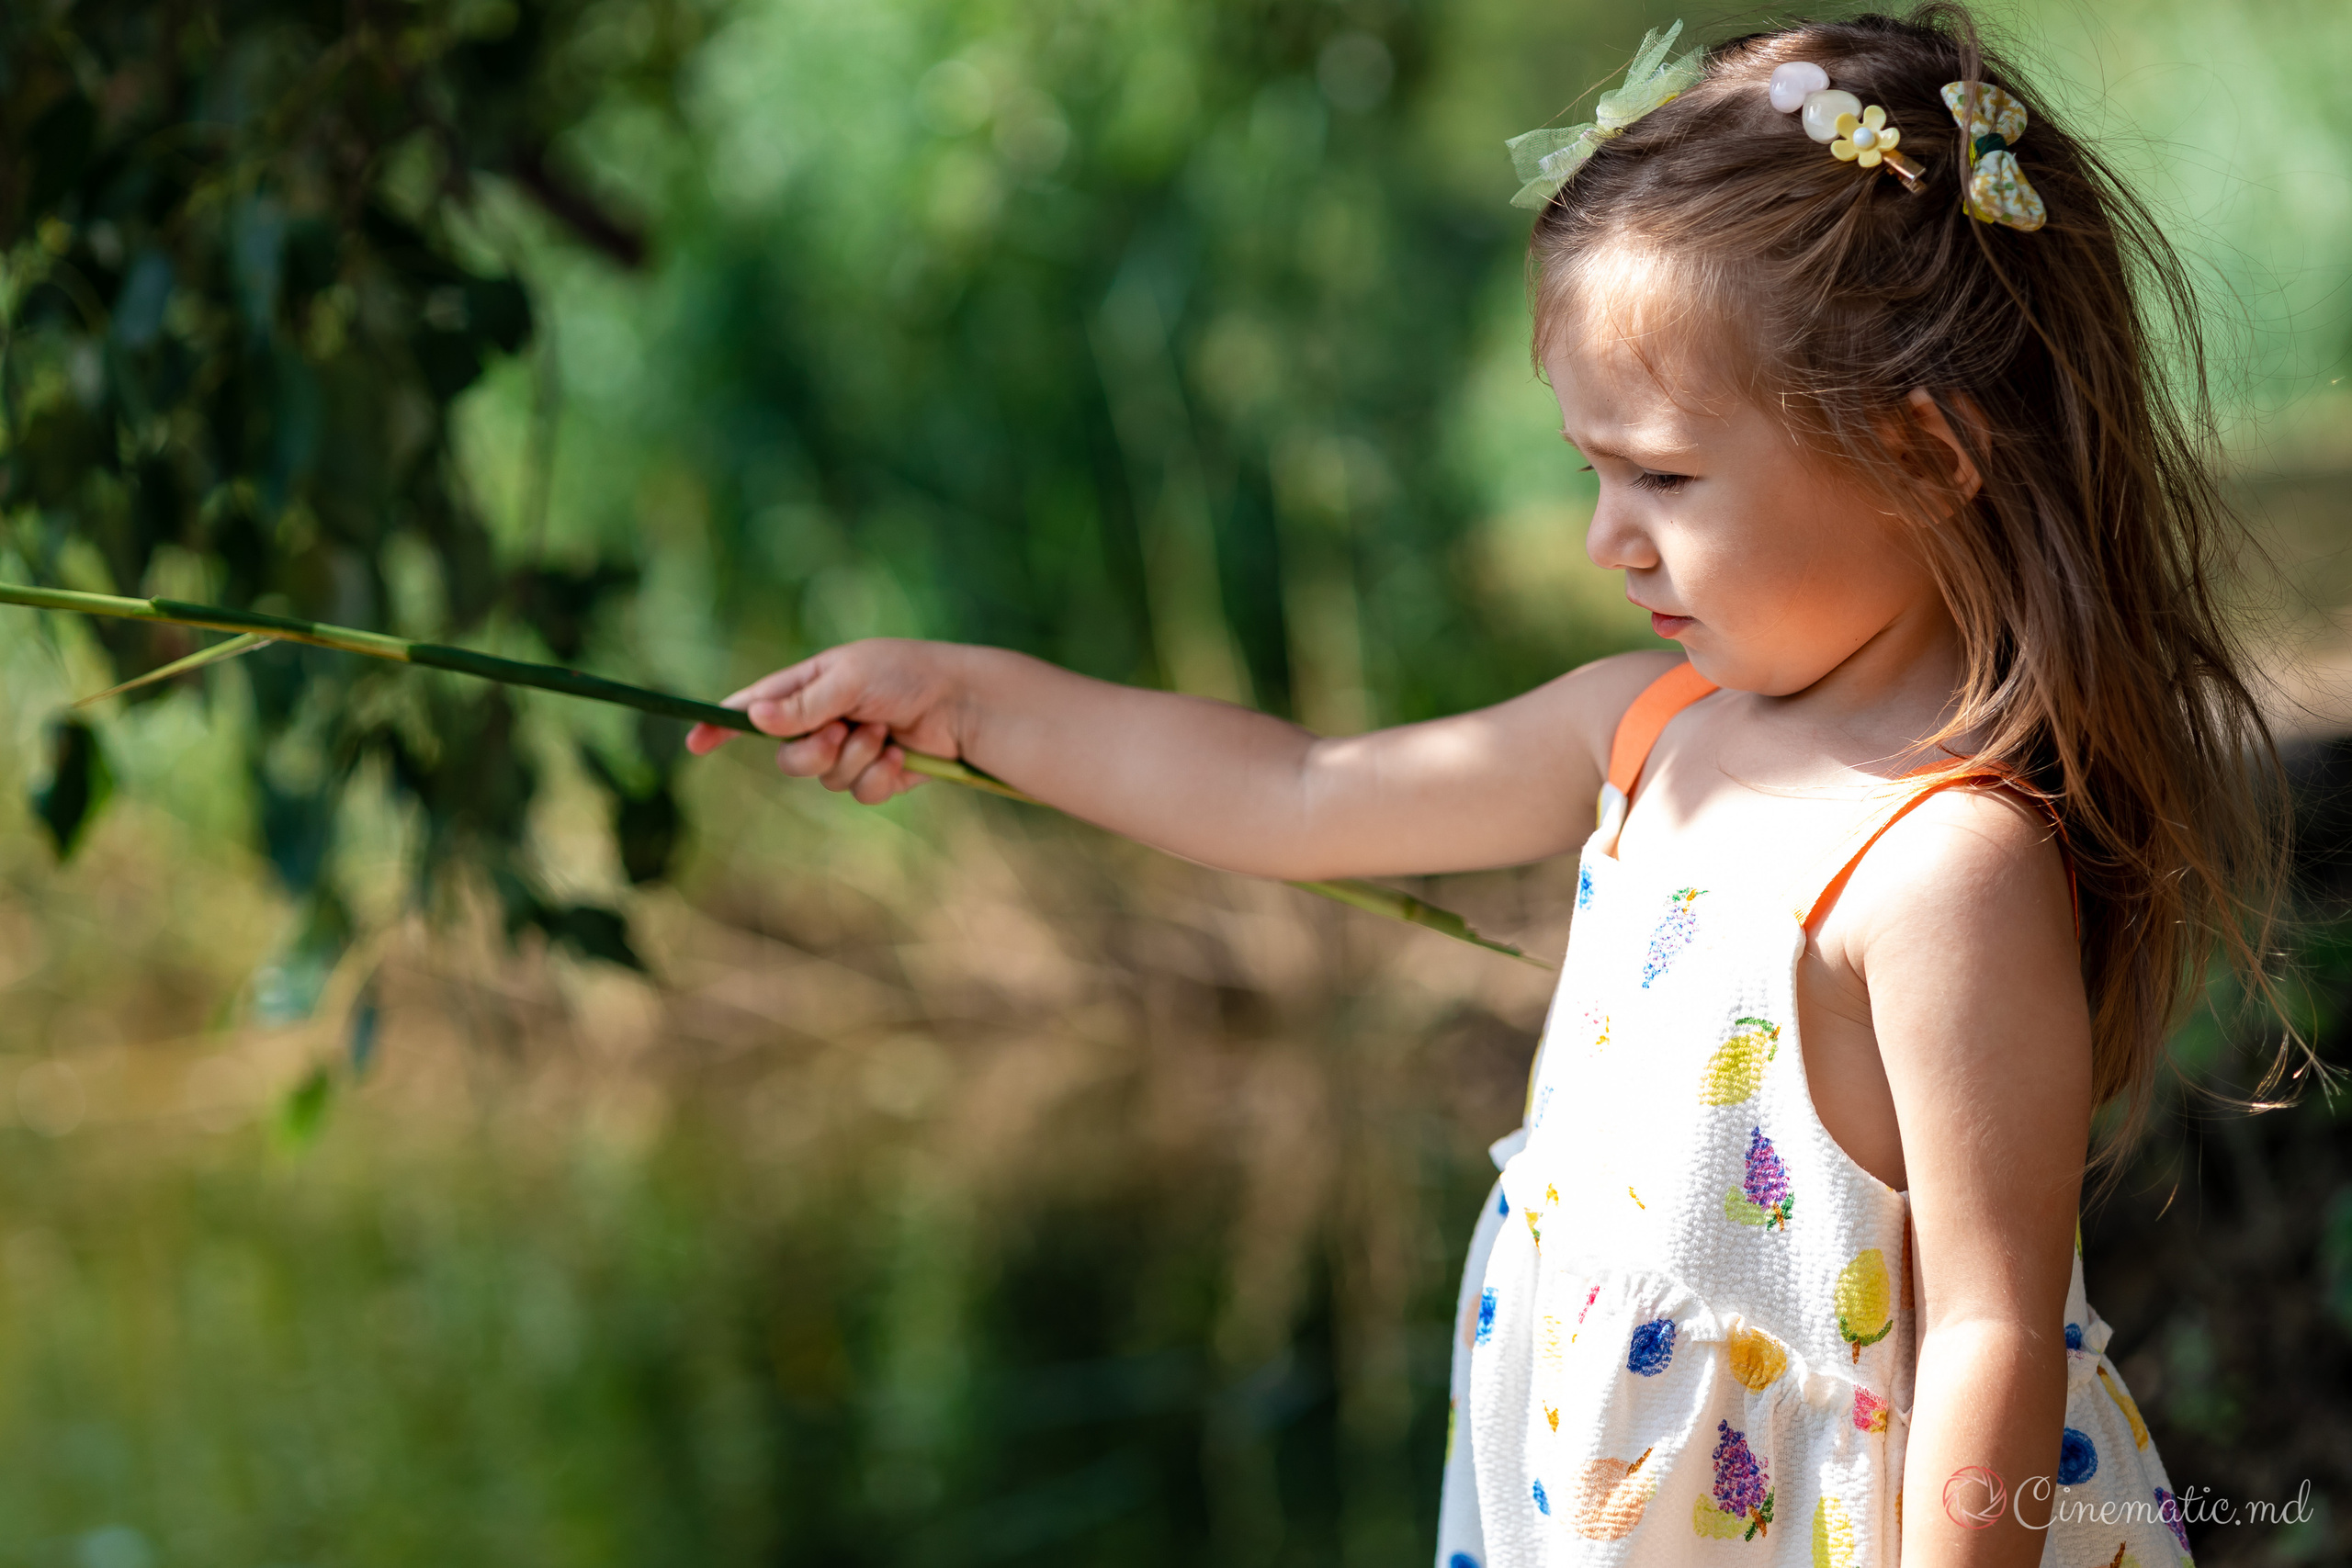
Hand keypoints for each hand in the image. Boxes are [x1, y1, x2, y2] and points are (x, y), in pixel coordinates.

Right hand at [685, 639, 970, 804]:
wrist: (962, 702)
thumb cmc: (907, 674)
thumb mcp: (850, 679)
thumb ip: (803, 704)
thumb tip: (753, 718)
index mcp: (810, 686)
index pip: (754, 708)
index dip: (722, 725)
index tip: (695, 743)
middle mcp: (825, 720)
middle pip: (788, 758)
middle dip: (814, 752)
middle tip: (842, 730)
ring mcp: (850, 749)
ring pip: (824, 780)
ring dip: (854, 759)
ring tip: (883, 733)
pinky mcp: (878, 774)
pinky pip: (859, 793)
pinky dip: (879, 778)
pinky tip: (901, 758)